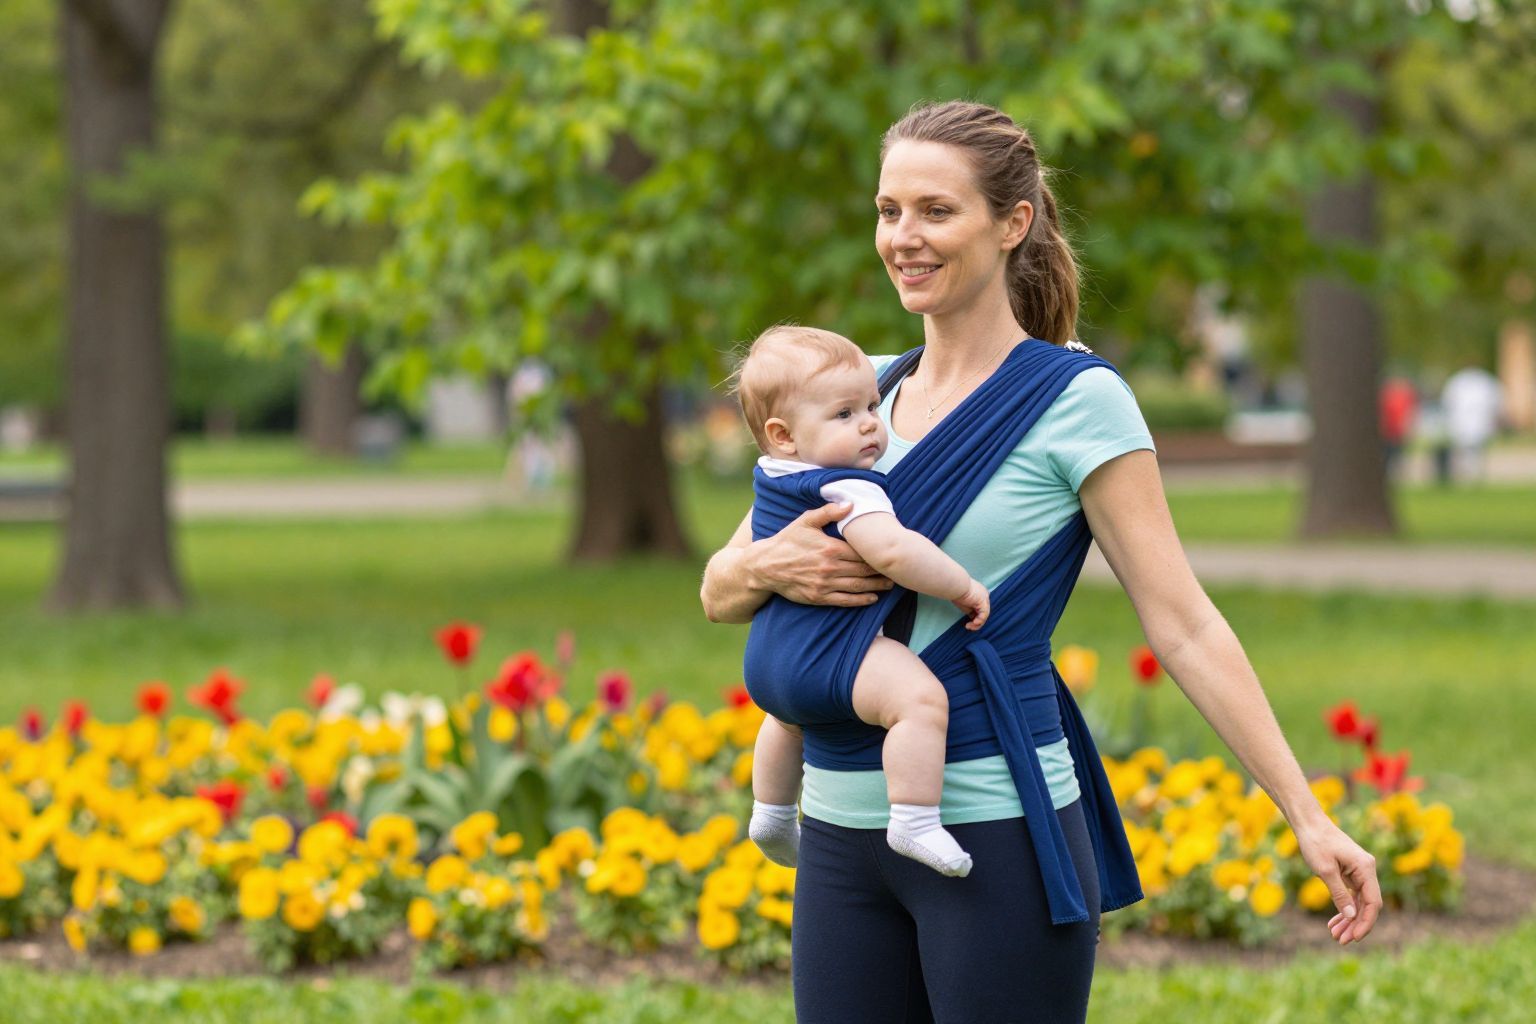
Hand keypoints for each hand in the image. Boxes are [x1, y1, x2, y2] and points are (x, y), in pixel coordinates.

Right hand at [753, 503, 893, 606]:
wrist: (765, 566)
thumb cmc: (786, 541)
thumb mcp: (805, 521)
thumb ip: (828, 512)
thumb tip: (850, 504)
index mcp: (830, 548)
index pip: (860, 552)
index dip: (876, 554)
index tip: (889, 553)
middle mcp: (830, 568)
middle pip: (863, 570)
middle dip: (881, 571)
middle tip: (896, 571)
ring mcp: (825, 584)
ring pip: (857, 586)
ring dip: (876, 586)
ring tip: (890, 585)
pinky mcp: (819, 597)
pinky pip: (845, 601)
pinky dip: (861, 600)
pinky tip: (872, 598)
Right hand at [952, 579, 989, 630]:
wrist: (956, 585)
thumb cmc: (956, 591)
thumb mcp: (963, 602)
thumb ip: (969, 608)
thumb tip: (971, 616)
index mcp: (980, 593)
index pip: (980, 608)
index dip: (975, 617)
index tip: (968, 622)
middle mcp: (984, 595)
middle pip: (983, 612)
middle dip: (977, 621)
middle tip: (969, 626)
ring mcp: (985, 599)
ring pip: (984, 615)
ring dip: (977, 624)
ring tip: (968, 627)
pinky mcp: (983, 602)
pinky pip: (984, 615)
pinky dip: (979, 621)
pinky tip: (972, 624)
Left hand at [1295, 818, 1382, 944]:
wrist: (1308, 823)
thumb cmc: (1315, 842)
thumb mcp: (1325, 870)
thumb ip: (1339, 894)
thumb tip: (1351, 916)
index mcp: (1366, 868)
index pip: (1373, 902)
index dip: (1365, 922)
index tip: (1354, 937)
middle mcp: (1367, 870)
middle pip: (1367, 905)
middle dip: (1355, 924)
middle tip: (1340, 940)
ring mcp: (1359, 871)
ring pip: (1359, 902)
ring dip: (1349, 919)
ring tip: (1335, 935)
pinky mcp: (1350, 872)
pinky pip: (1352, 895)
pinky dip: (1344, 908)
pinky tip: (1335, 922)